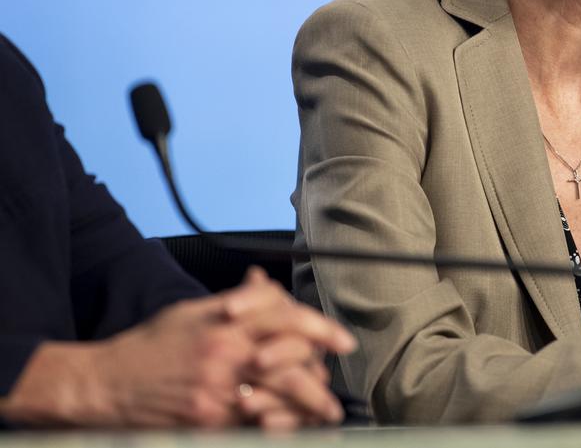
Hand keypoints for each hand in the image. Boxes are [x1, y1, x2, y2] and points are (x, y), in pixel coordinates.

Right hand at [1, 268, 355, 428]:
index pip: (288, 318)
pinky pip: (256, 424)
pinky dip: (278, 425)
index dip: (322, 329)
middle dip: (319, 375)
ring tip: (324, 414)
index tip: (342, 341)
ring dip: (308, 405)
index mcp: (226, 321)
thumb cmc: (151, 345)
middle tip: (333, 388)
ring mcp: (218, 390)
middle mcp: (226, 352)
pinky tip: (291, 427)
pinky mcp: (208, 421)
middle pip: (293, 359)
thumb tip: (268, 284)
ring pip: (281, 395)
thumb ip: (239, 300)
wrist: (106, 383)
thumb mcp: (195, 311)